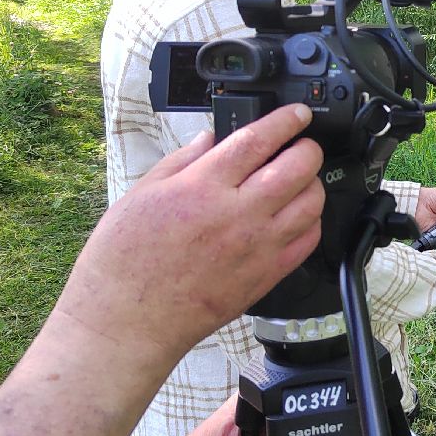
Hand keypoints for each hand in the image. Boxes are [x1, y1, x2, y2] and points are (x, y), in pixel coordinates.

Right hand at [59, 104, 324, 364]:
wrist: (127, 322)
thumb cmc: (123, 263)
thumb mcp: (141, 195)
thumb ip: (182, 162)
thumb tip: (211, 139)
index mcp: (202, 187)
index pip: (257, 140)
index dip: (285, 120)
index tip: (297, 113)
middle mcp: (237, 214)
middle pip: (298, 167)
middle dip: (307, 147)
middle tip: (301, 144)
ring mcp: (257, 246)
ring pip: (311, 203)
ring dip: (312, 183)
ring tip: (298, 180)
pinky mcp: (266, 275)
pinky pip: (307, 241)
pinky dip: (310, 221)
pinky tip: (296, 216)